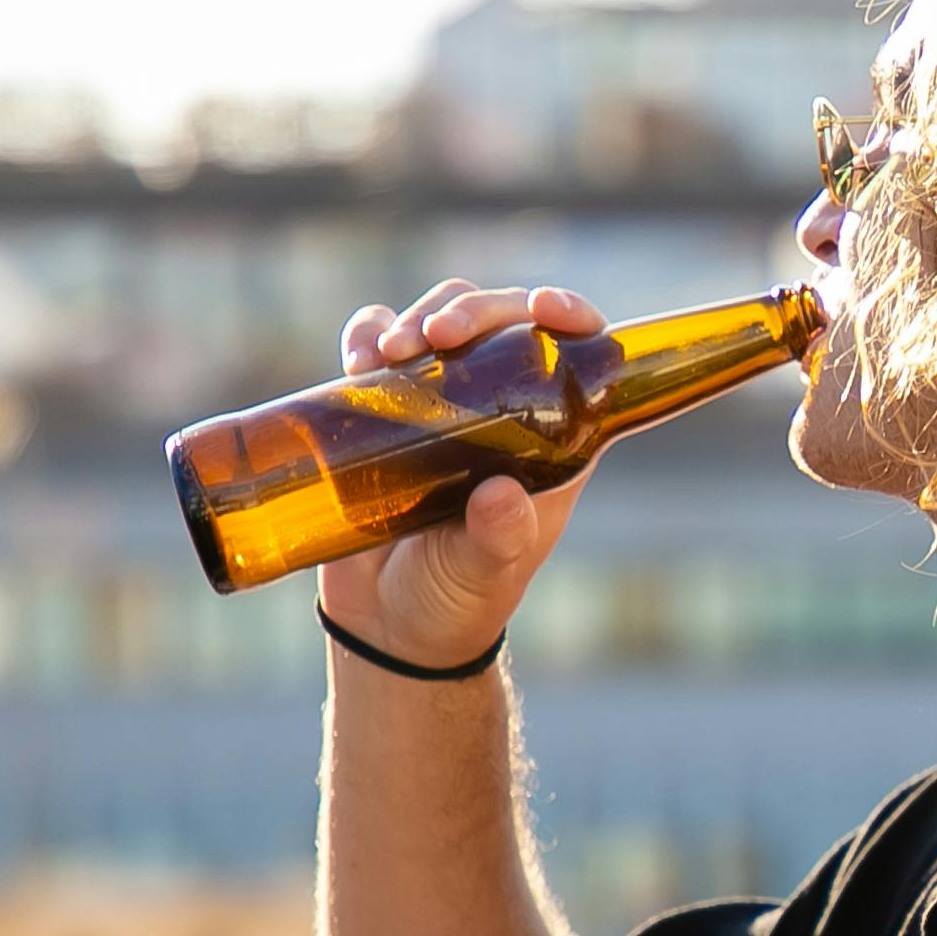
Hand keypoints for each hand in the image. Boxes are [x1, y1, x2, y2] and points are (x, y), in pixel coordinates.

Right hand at [317, 280, 608, 667]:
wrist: (388, 627)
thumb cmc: (456, 601)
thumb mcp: (484, 574)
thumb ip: (499, 540)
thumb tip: (501, 496)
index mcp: (552, 439)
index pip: (578, 356)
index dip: (571, 316)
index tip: (545, 308)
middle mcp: (499, 407)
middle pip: (500, 321)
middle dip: (472, 311)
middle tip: (435, 336)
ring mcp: (439, 401)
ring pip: (439, 320)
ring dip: (416, 317)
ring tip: (390, 354)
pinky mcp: (383, 407)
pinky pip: (376, 347)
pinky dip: (367, 335)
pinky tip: (358, 358)